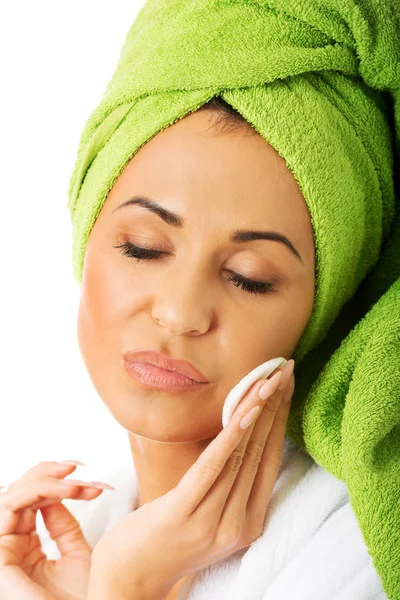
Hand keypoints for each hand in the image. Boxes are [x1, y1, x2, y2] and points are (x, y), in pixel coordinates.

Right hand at [0, 461, 113, 599]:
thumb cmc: (87, 599)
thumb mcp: (75, 555)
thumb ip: (61, 525)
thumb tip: (54, 496)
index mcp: (26, 549)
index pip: (32, 504)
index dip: (58, 483)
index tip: (93, 482)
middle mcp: (11, 548)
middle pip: (19, 495)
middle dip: (50, 473)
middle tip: (78, 468)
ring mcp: (4, 551)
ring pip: (13, 495)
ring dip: (47, 479)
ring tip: (77, 481)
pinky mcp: (0, 557)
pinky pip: (9, 506)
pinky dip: (39, 490)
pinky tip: (67, 490)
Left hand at [89, 359, 294, 599]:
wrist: (129, 581)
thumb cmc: (165, 541)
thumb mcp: (206, 514)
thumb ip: (226, 484)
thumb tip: (234, 439)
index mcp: (248, 521)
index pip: (271, 460)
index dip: (280, 419)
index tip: (286, 385)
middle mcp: (238, 523)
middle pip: (261, 452)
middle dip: (275, 406)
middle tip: (285, 369)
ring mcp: (213, 521)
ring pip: (242, 454)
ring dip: (257, 411)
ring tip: (268, 378)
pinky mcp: (184, 513)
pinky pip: (214, 468)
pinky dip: (231, 437)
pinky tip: (245, 411)